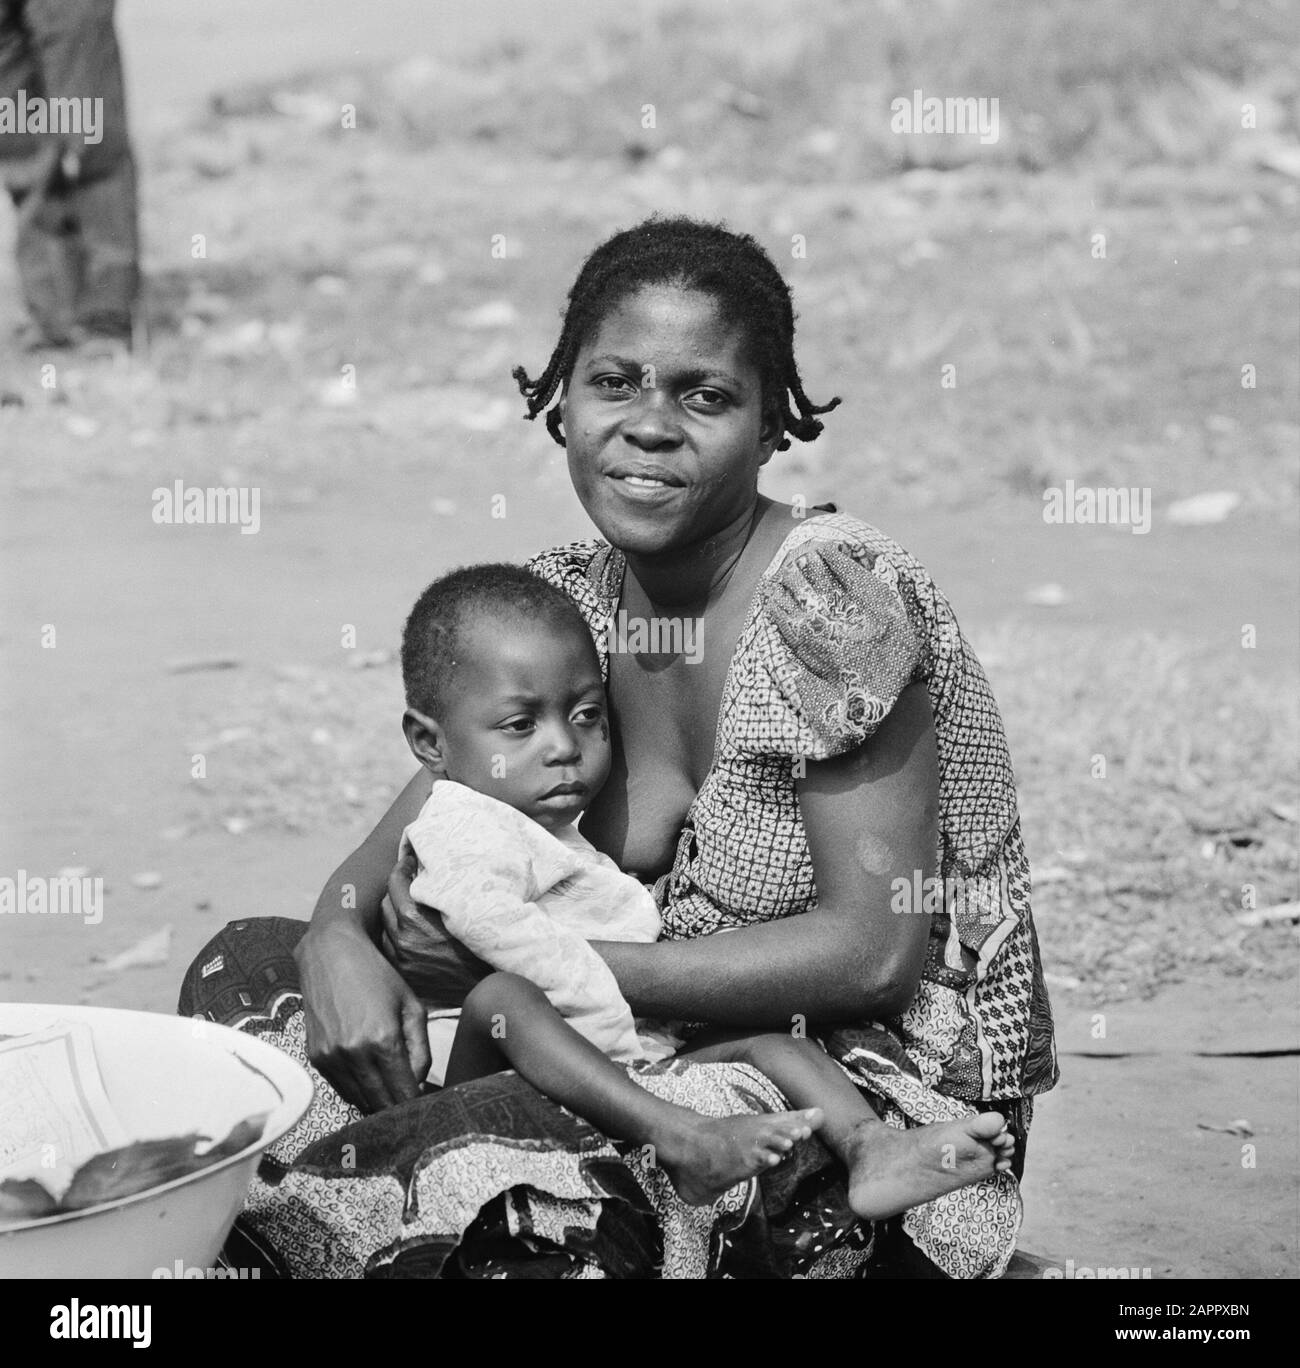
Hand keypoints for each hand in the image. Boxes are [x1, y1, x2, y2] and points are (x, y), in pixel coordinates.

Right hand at [295, 921, 431, 1113]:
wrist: (331, 955)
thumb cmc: (378, 977)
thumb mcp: (411, 1006)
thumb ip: (420, 1050)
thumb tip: (420, 1085)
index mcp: (382, 1039)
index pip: (403, 1093)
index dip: (416, 1104)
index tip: (424, 1105)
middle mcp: (353, 1053)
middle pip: (380, 1104)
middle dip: (397, 1108)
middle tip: (410, 1104)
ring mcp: (331, 1058)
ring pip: (359, 1101)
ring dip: (377, 1102)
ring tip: (391, 1090)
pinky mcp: (316, 1058)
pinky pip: (341, 1089)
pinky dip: (357, 1091)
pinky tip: (369, 1078)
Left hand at [380, 849, 492, 1008]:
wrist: (489, 983)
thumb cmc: (481, 939)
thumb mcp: (462, 907)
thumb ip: (439, 888)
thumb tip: (426, 866)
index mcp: (414, 918)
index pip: (396, 882)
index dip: (403, 867)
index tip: (410, 861)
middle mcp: (402, 939)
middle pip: (386, 902)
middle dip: (398, 891)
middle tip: (413, 883)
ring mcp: (401, 959)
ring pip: (385, 926)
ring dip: (395, 915)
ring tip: (412, 909)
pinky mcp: (405, 974)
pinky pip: (390, 949)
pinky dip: (397, 938)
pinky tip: (412, 934)